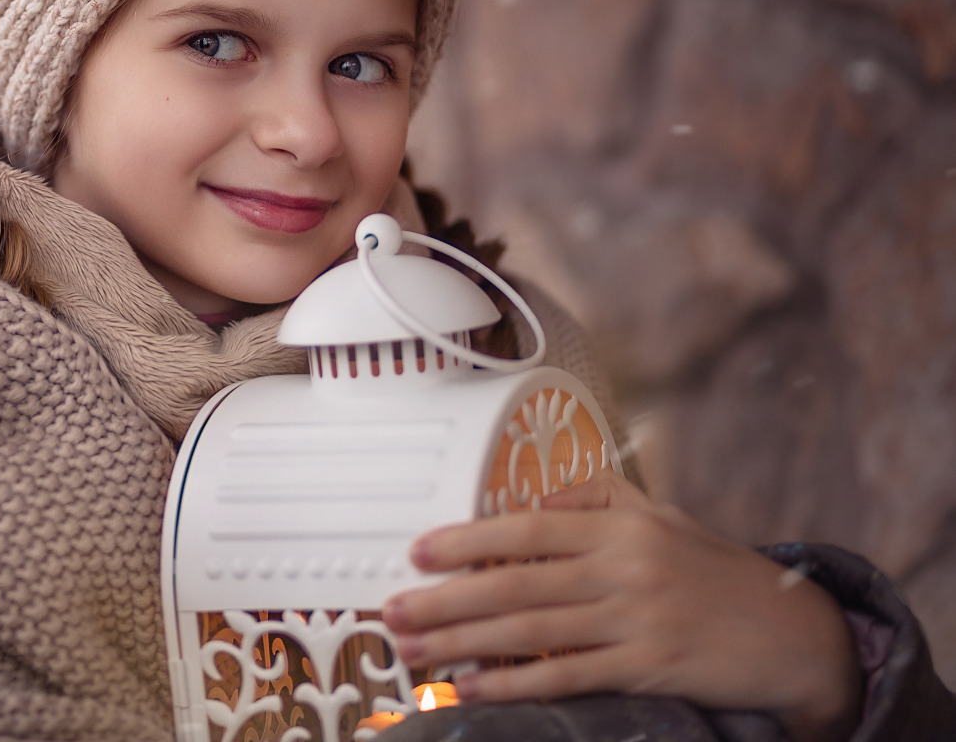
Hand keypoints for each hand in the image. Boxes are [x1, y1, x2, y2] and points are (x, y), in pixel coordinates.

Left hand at [380, 471, 861, 741]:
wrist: (792, 633)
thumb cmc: (714, 572)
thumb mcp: (660, 519)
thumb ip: (596, 502)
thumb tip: (532, 501)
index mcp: (621, 526)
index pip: (527, 529)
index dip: (467, 539)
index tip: (418, 551)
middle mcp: (624, 568)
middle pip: (515, 582)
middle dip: (446, 598)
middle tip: (393, 610)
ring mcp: (636, 620)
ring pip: (530, 630)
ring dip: (463, 642)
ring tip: (414, 649)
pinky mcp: (648, 668)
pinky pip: (567, 675)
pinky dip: (514, 681)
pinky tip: (473, 684)